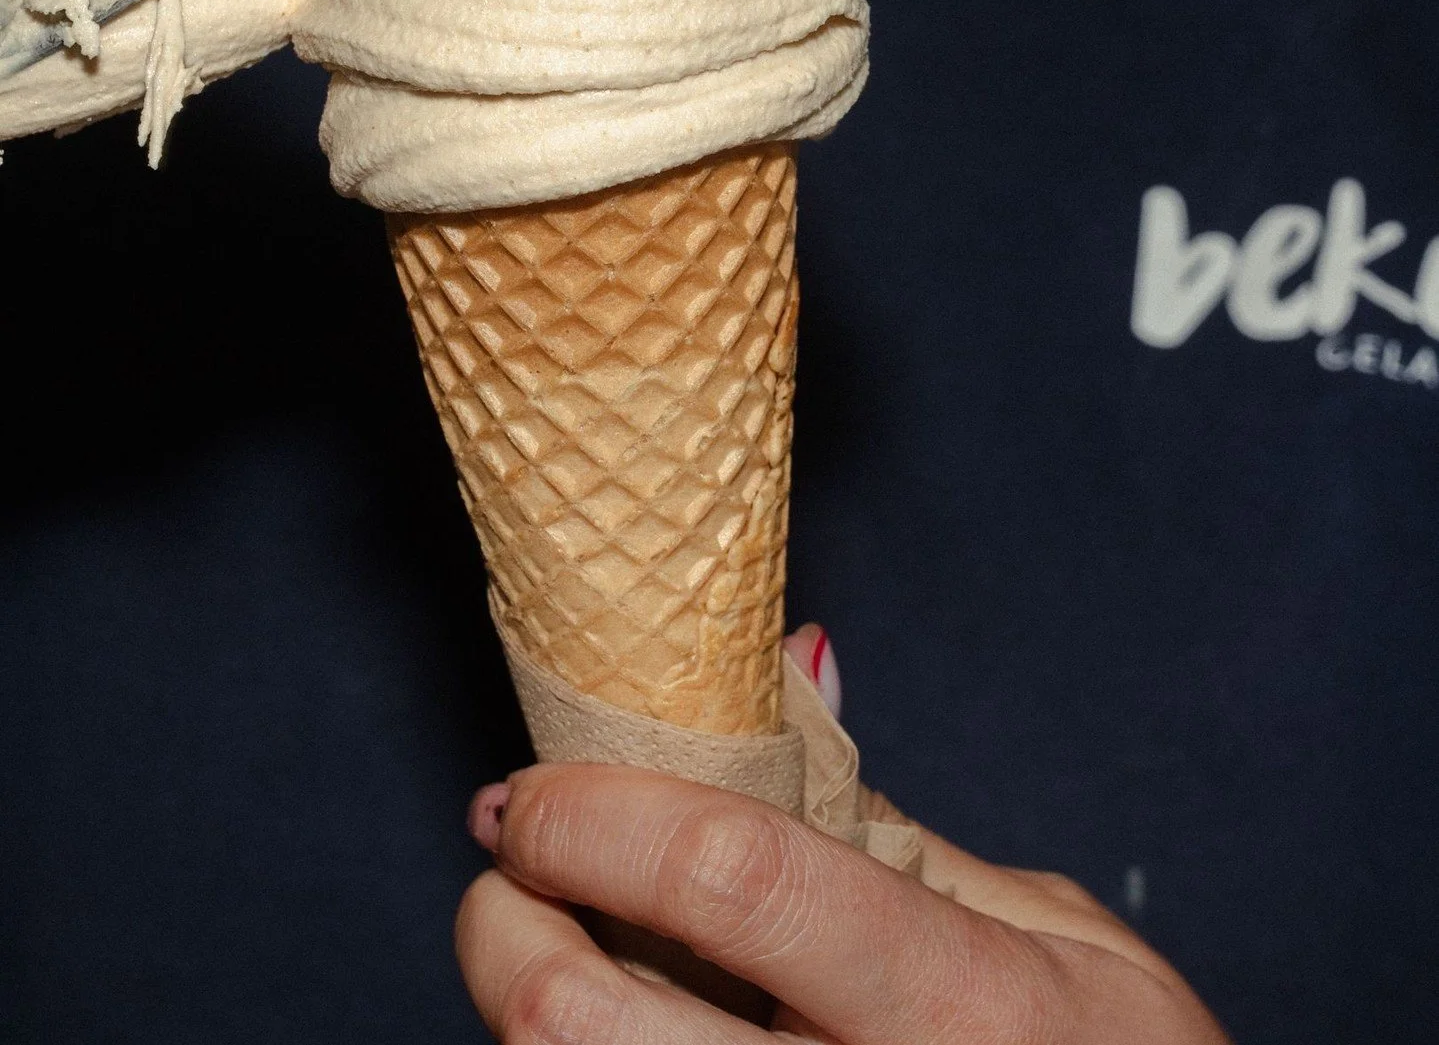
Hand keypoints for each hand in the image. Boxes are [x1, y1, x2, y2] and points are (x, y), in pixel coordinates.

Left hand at [459, 763, 1227, 1043]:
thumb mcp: (1058, 937)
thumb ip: (902, 829)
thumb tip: (791, 673)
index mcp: (953, 1000)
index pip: (727, 877)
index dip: (598, 814)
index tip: (536, 787)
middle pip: (581, 1025)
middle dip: (504, 926)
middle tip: (515, 866)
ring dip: (532, 1004)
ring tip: (565, 942)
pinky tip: (630, 1019)